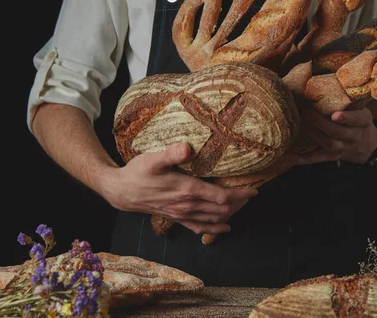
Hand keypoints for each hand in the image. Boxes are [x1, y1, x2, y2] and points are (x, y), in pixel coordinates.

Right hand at [100, 142, 257, 234]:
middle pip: (221, 209)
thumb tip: (188, 147)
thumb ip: (172, 154)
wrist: (122, 191)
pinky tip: (224, 229)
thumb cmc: (138, 172)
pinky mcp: (176, 218)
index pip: (221, 197)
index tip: (254, 190)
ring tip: (242, 207)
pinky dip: (214, 229)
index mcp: (187, 190)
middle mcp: (187, 205)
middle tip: (251, 196)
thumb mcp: (153, 159)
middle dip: (239, 204)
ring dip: (229, 214)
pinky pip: (199, 227)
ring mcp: (182, 214)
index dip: (240, 195)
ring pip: (213, 219)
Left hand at [296, 107, 376, 164]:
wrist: (369, 146)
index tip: (335, 115)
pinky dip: (304, 158)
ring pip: (329, 144)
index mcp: (363, 121)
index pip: (357, 119)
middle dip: (321, 123)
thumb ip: (348, 101)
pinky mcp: (333, 157)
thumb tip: (324, 83)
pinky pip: (318, 159)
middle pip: (338, 132)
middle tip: (307, 113)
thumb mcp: (361, 110)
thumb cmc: (359, 122)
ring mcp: (344, 148)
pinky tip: (290, 157)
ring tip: (301, 124)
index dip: (347, 118)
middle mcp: (355, 136)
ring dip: (313, 134)